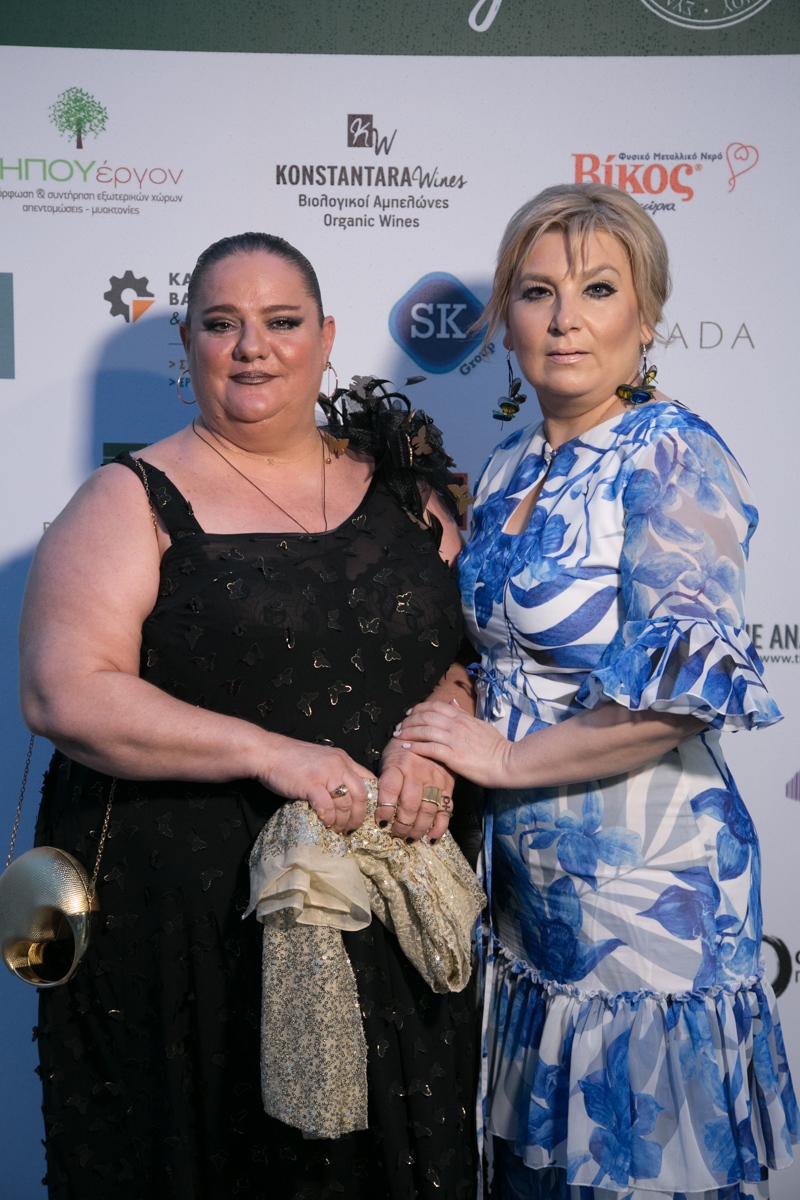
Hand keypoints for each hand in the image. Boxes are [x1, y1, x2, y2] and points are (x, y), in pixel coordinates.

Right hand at [256, 738, 371, 832]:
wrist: (267, 752)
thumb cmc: (290, 760)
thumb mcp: (321, 762)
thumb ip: (334, 774)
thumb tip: (345, 800)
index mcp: (343, 759)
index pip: (369, 780)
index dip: (371, 801)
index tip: (365, 815)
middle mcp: (339, 764)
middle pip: (361, 795)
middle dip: (359, 816)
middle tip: (352, 828)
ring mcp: (326, 774)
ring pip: (346, 804)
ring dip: (343, 821)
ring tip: (336, 829)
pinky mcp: (311, 784)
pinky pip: (327, 807)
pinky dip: (328, 819)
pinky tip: (325, 824)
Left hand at [378, 739, 454, 843]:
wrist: (428, 736)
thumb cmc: (403, 751)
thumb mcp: (389, 759)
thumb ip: (384, 781)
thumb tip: (373, 806)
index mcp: (398, 765)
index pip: (390, 789)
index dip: (384, 809)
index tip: (380, 822)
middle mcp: (417, 773)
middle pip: (409, 805)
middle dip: (401, 825)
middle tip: (395, 834)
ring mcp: (434, 781)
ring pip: (427, 810)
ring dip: (418, 829)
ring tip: (409, 838)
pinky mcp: (448, 787)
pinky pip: (445, 811)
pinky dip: (439, 828)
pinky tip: (431, 838)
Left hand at [394, 699, 512, 788]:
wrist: (507, 762)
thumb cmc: (495, 746)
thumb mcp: (480, 724)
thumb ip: (463, 714)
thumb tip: (452, 702)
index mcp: (462, 717)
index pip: (435, 706)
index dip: (419, 708)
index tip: (409, 714)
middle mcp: (456, 725)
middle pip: (426, 716)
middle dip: (409, 720)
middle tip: (399, 727)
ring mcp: (454, 740)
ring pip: (425, 730)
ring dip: (408, 732)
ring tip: (398, 736)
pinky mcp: (453, 756)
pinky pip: (429, 748)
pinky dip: (416, 747)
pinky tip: (407, 748)